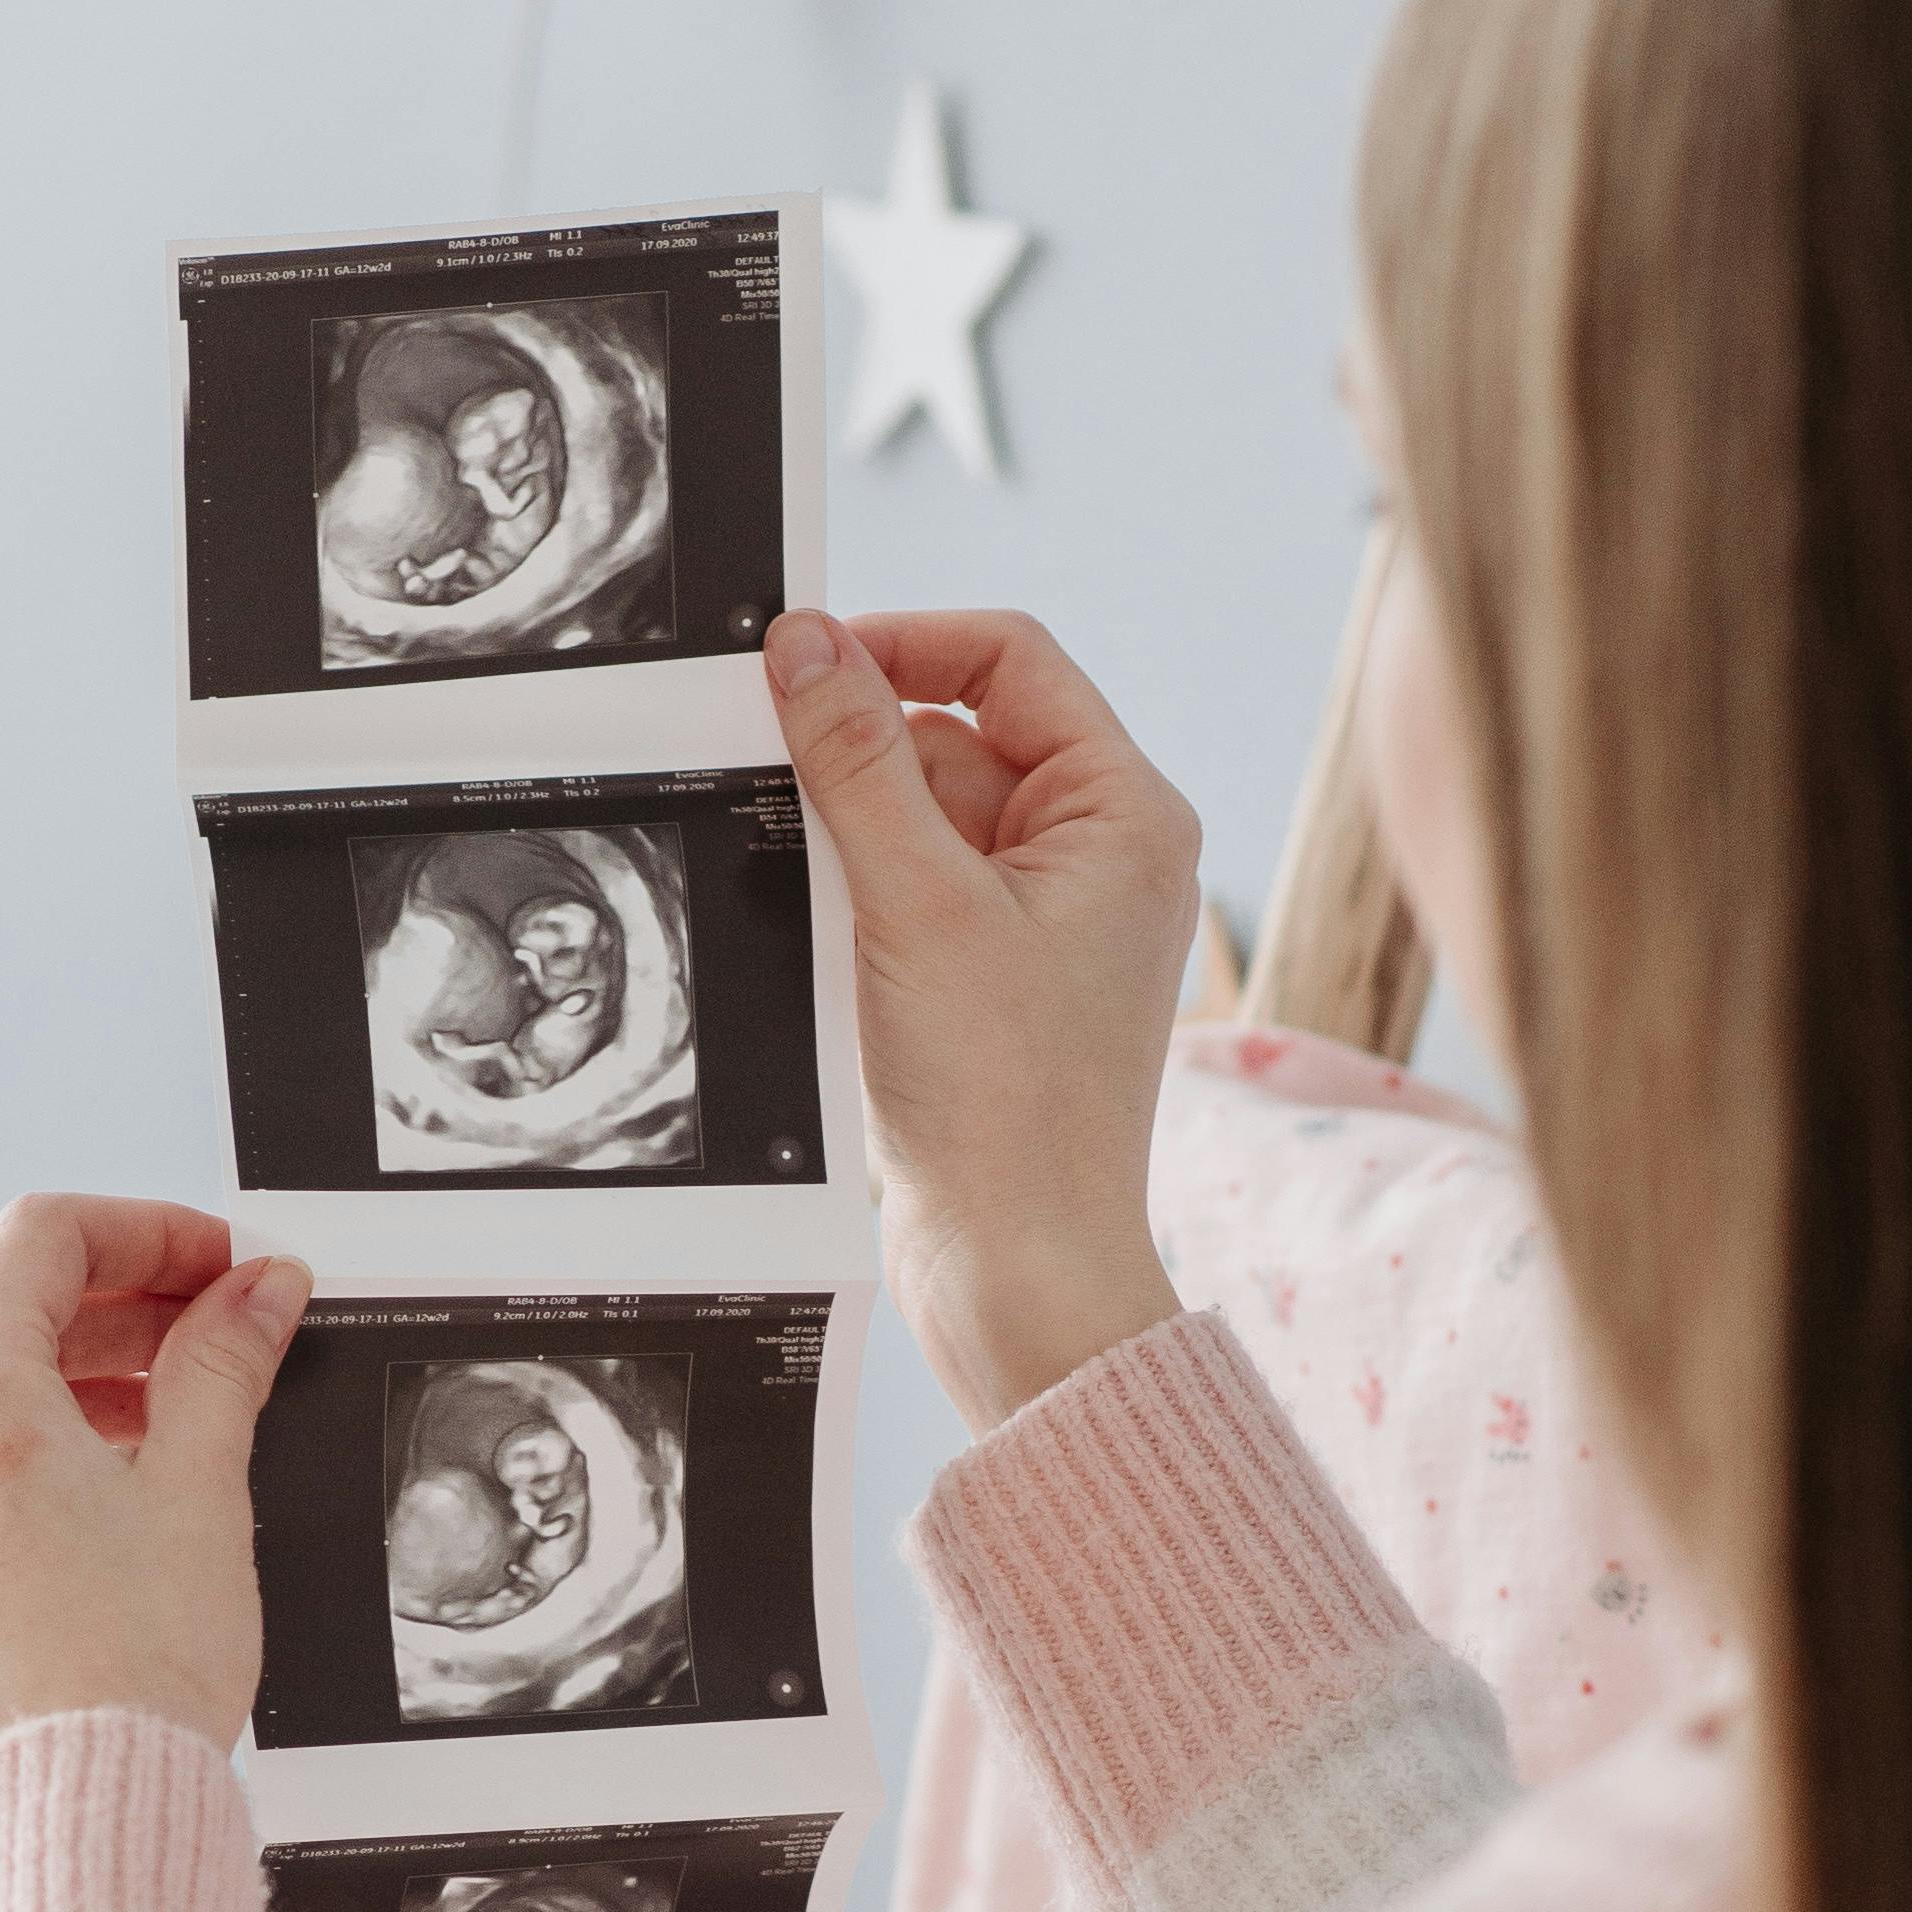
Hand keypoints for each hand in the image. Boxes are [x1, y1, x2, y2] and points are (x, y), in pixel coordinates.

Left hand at [0, 1196, 306, 1802]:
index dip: (147, 1234)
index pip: (45, 1241)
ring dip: (58, 1411)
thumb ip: (220, 1366)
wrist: (64, 1832)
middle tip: (208, 1345)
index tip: (213, 1268)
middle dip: (114, 1327)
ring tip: (157, 1452)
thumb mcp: (201, 1493)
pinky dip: (7, 1494)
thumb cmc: (126, 1680)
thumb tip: (251, 1295)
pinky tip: (86, 1538)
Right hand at [762, 607, 1193, 1434]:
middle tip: (785, 799)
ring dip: (856, 843)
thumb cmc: (1007, 1104)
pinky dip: (860, 905)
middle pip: (958, 735)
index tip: (800, 660)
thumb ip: (855, 760)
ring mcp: (1050, 919)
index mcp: (1125, 812)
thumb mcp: (914, 904)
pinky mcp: (999, 979)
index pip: (1009, 659)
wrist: (1018, 1269)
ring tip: (830, 916)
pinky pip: (915, 894)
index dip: (901, 642)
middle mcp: (1102, 853)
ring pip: (924, 818)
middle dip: (864, 761)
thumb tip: (806, 643)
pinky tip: (831, 957)